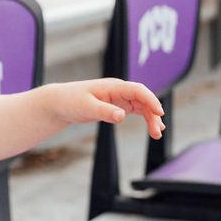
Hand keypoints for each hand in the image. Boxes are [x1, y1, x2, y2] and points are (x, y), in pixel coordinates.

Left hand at [49, 78, 164, 140]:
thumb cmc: (71, 101)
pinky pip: (136, 110)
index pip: (138, 90)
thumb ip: (105, 111)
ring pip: (142, 106)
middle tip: (157, 132)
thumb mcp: (86, 108)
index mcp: (113, 86)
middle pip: (143, 99)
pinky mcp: (117, 105)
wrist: (60, 102)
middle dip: (153, 114)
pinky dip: (145, 118)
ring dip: (151, 118)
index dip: (151, 100)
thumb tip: (122, 116)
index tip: (159, 113)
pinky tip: (152, 128)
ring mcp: (119, 97)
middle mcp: (119, 90)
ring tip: (157, 134)